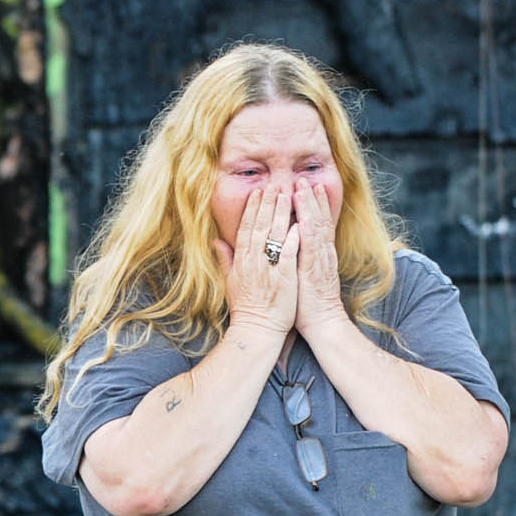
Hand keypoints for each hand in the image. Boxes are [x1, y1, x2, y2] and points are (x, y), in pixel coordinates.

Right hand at [213, 186, 297, 337]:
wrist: (257, 330)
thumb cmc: (245, 307)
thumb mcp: (230, 281)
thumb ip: (225, 258)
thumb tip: (216, 240)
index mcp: (242, 260)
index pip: (246, 228)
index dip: (252, 209)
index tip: (258, 192)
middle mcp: (254, 260)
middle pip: (260, 226)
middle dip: (267, 204)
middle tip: (274, 186)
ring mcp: (269, 268)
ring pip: (275, 235)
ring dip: (281, 213)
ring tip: (287, 195)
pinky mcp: (285, 277)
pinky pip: (289, 253)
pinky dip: (293, 238)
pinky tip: (298, 223)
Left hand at [293, 178, 345, 333]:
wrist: (322, 324)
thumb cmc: (307, 303)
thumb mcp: (298, 275)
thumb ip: (292, 257)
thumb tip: (283, 244)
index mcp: (316, 255)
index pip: (314, 224)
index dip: (309, 205)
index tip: (302, 187)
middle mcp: (321, 254)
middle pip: (318, 220)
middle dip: (311, 199)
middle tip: (304, 179)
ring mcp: (320, 262)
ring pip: (317, 229)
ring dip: (311, 208)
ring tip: (305, 188)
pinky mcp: (314, 272)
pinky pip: (312, 249)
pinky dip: (309, 233)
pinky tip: (304, 219)